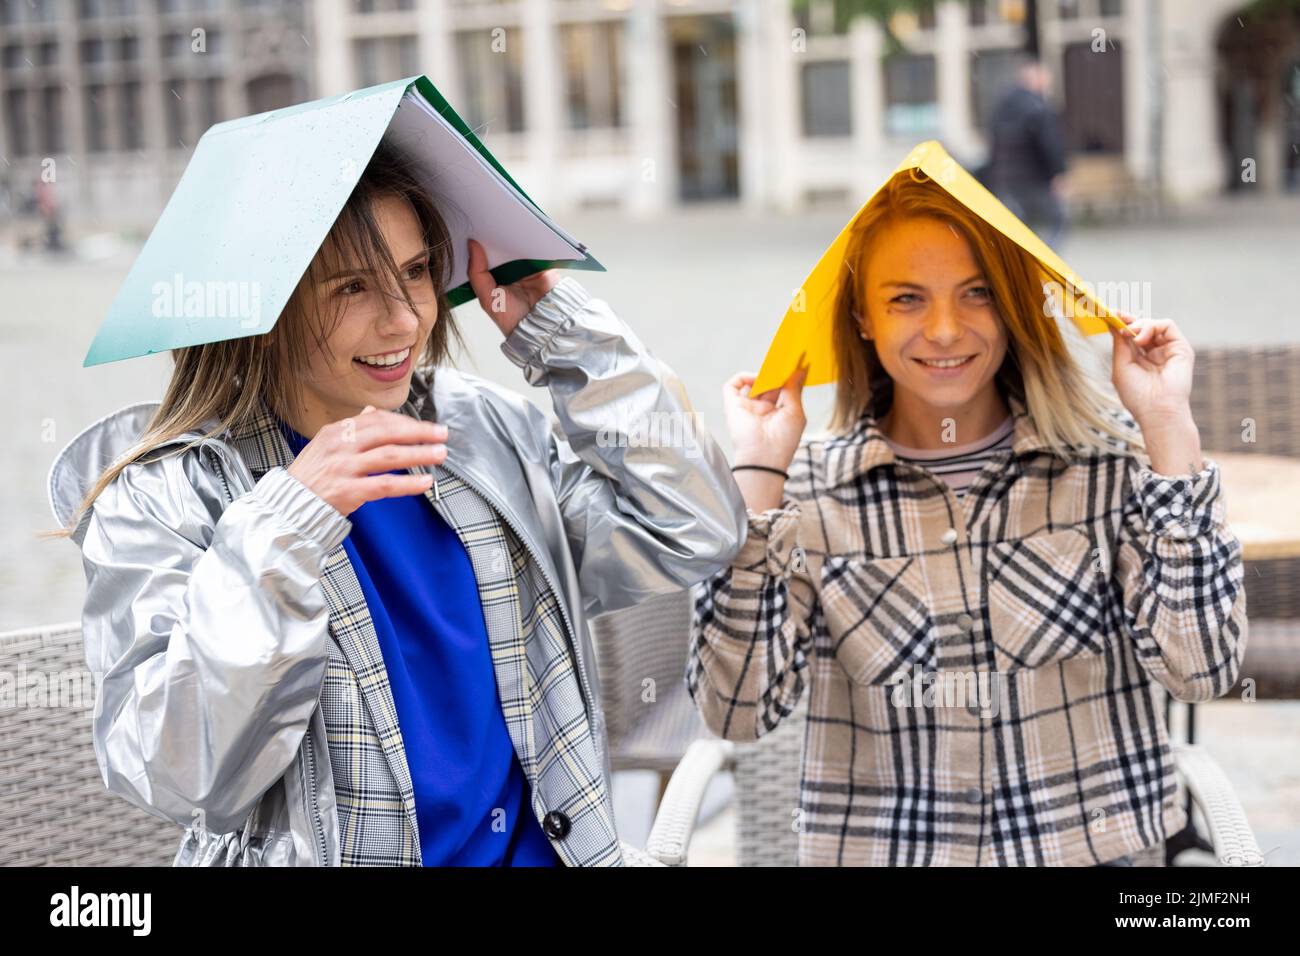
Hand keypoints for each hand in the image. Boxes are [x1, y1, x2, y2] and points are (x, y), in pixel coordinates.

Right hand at [286, 406, 447, 516]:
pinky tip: (424, 482)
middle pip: (387, 433)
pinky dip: (408, 483)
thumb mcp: (326, 444)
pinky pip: (384, 485)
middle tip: (441, 434)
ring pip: (389, 456)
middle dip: (418, 432)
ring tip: (439, 454)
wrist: (289, 505)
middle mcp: (341, 446)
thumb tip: (371, 413)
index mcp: (336, 431)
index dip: (404, 422)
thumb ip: (351, 430)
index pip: (377, 419)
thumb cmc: (311, 476)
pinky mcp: (348, 491)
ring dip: (418, 454)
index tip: (425, 426)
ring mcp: (344, 468)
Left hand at [466, 237, 559, 337]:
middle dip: (496, 236)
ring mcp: (526, 265)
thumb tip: (471, 246)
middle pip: (502, 246)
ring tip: (504, 227)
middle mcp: (510, 269)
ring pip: (518, 244)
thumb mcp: (487, 297)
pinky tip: (523, 235)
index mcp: (495, 275)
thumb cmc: (513, 318)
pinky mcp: (542, 262)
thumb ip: (476, 273)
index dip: (479, 242)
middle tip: (489, 223)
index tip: (473, 229)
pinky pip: (536, 247)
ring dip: (514, 236)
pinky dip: (531, 240)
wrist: (541, 325)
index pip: (486, 253)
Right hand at [724, 365, 808, 511]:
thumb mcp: (795, 411)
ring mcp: (746, 406)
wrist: (764, 457)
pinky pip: (732, 386)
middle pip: (766, 382)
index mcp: (778, 411)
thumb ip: (795, 388)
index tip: (795, 362)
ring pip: (751, 382)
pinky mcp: (732, 406)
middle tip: (784, 363)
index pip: (781, 388)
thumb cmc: (783, 440)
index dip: (786, 376)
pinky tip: (756, 379)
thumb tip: (801, 369)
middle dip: (775, 372)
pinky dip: (742, 377)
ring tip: (772, 374)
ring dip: (761, 375)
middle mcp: (761, 408)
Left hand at [1108, 313, 1194, 424]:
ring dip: (1140, 325)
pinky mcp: (1181, 347)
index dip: (1122, 323)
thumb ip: (1119, 343)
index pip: (1131, 335)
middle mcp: (1154, 352)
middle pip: (1143, 327)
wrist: (1158, 410)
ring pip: (1154, 324)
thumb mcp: (1121, 365)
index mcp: (1139, 358)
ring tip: (1132, 336)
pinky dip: (1152, 326)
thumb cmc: (1137, 395)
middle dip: (1130, 320)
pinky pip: (1167, 325)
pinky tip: (1141, 338)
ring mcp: (1168, 349)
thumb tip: (1112, 322)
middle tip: (1117, 316)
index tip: (1110, 314)